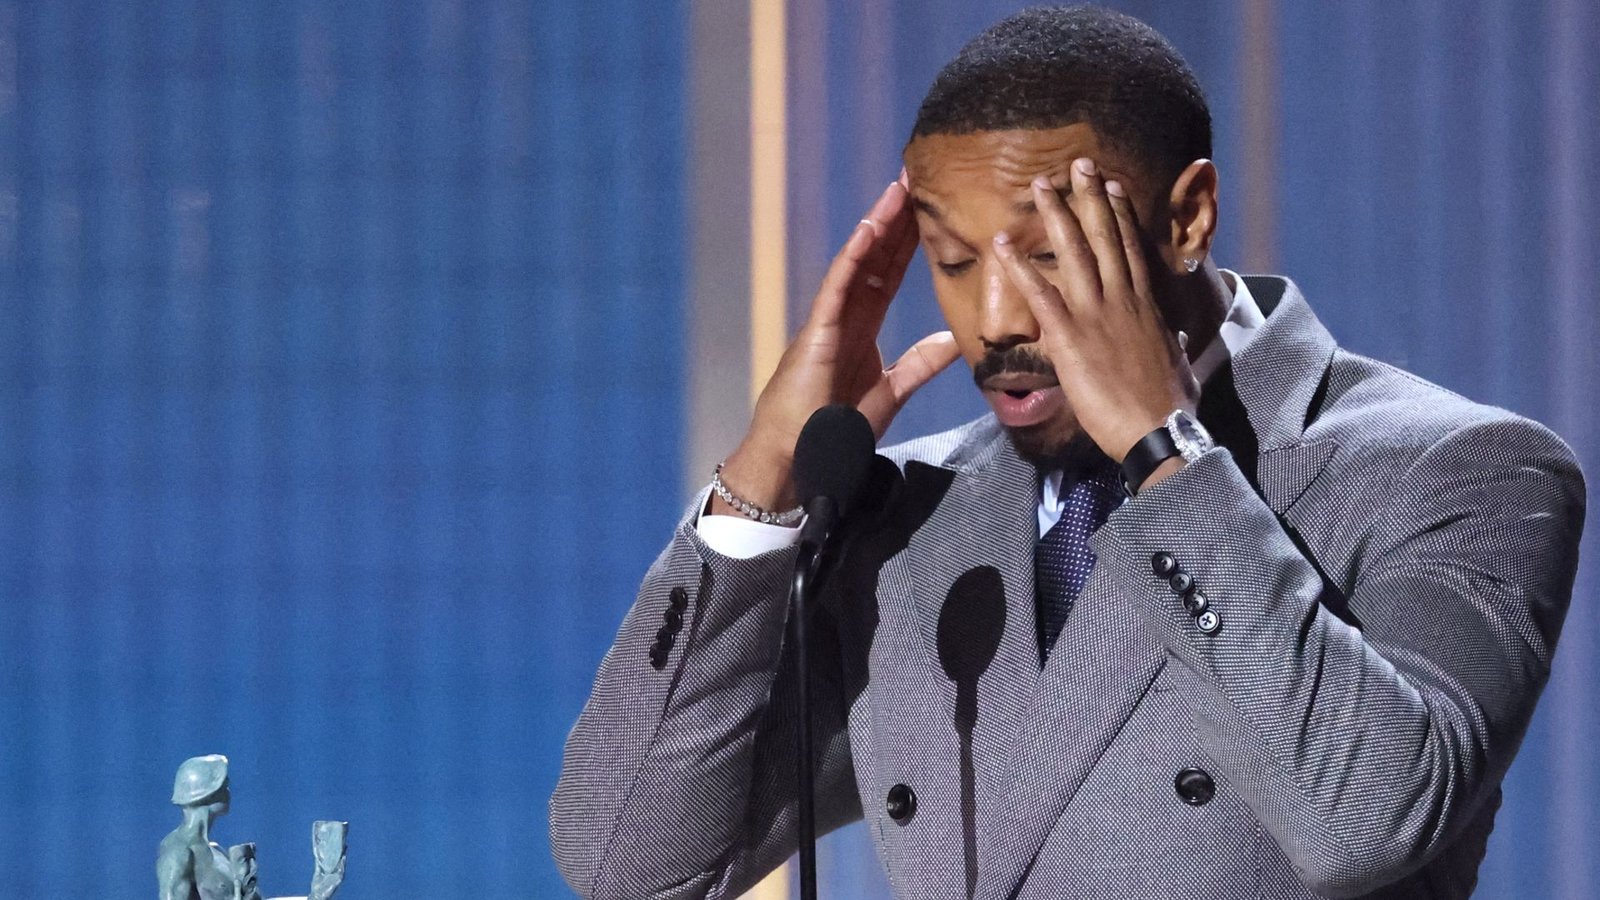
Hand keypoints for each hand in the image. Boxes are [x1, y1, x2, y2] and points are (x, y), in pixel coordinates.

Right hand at [714, 175, 960, 512]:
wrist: (797, 459)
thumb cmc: (834, 430)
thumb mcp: (892, 390)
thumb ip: (921, 363)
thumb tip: (955, 339)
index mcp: (862, 326)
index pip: (890, 272)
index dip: (910, 240)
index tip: (930, 206)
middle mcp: (844, 315)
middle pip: (876, 257)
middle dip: (897, 218)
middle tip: (918, 177)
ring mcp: (828, 320)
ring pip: (856, 262)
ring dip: (877, 225)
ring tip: (898, 188)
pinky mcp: (816, 333)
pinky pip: (836, 288)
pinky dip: (851, 258)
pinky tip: (868, 230)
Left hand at [991, 158, 1197, 460]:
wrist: (1159, 430)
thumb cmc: (1170, 406)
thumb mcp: (1177, 363)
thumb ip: (1168, 343)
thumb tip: (1174, 339)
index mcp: (1146, 305)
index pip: (1131, 247)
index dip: (1120, 213)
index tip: (1112, 185)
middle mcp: (1123, 299)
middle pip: (1104, 236)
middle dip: (1090, 196)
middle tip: (1078, 163)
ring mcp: (1096, 314)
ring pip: (1073, 252)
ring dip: (1055, 215)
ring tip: (1039, 183)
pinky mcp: (1071, 337)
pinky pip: (1040, 294)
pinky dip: (1019, 267)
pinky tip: (1000, 244)